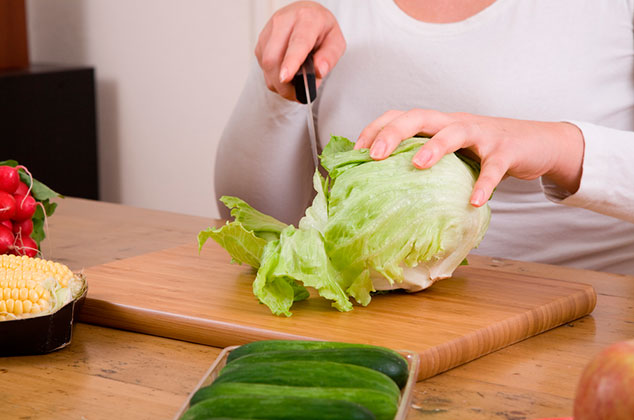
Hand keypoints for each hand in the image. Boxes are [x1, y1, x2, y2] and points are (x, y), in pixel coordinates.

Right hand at [254, 1, 345, 100]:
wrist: (305, 14)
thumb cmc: (321, 29)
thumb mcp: (335, 41)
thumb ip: (330, 57)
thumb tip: (318, 71)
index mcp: (307, 19)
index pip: (297, 42)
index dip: (290, 62)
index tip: (286, 77)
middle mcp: (284, 21)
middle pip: (273, 58)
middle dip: (283, 84)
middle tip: (297, 95)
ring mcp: (269, 31)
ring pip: (265, 65)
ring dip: (278, 83)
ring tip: (294, 84)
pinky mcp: (261, 42)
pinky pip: (263, 67)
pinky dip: (274, 77)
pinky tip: (286, 73)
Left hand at [355, 109, 584, 206]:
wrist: (538, 143)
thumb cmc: (485, 151)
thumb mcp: (453, 153)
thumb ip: (427, 162)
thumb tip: (388, 190)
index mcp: (439, 124)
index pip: (401, 116)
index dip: (376, 128)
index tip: (356, 150)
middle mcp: (456, 123)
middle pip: (420, 117)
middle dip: (394, 132)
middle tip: (374, 155)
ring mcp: (482, 134)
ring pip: (455, 132)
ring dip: (435, 147)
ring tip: (417, 166)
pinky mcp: (506, 151)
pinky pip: (494, 167)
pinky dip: (484, 183)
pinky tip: (473, 200)